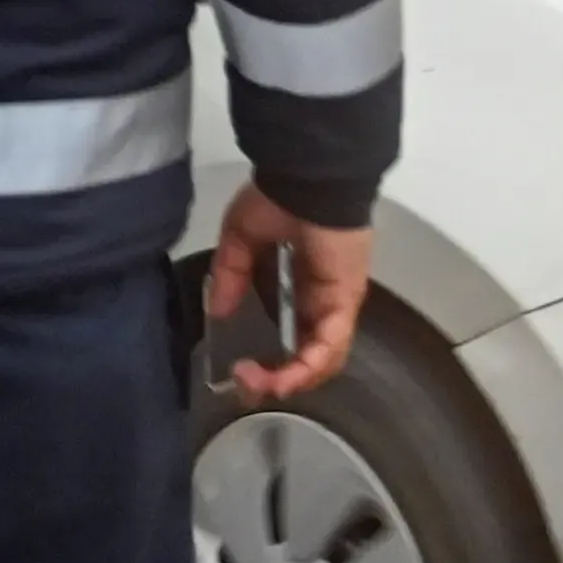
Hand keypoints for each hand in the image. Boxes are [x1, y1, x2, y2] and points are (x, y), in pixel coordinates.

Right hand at [204, 179, 372, 402]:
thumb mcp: (242, 237)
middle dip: (279, 379)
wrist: (308, 176)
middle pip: (312, 358)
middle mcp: (324, 301)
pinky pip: (330, 345)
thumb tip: (218, 308)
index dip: (273, 361)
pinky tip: (281, 378)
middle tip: (246, 385)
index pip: (297, 338)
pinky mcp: (344, 301)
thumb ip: (231, 273)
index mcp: (304, 286)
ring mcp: (338, 304)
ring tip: (258, 384)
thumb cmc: (279, 198)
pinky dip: (306, 366)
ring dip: (291, 380)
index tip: (240, 370)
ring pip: (324, 360)